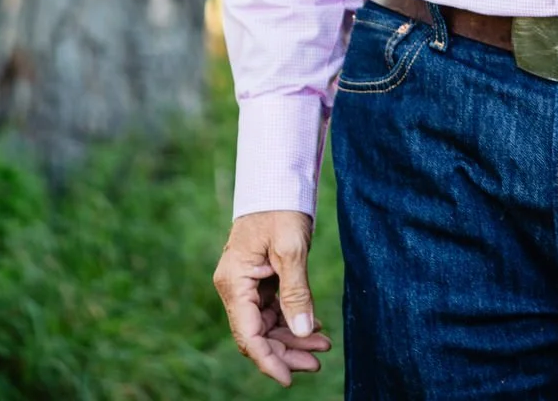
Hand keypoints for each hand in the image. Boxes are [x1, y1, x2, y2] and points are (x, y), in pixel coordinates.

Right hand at [213, 209, 330, 385]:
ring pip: (267, 324)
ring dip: (293, 337)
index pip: (248, 335)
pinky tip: (314, 327)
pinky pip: (274, 309)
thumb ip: (296, 293)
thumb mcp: (291, 249)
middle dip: (286, 351)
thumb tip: (303, 332)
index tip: (289, 379)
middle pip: (258, 334)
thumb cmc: (281, 207)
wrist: (278, 178)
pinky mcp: (260, 278)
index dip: (269, 360)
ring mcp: (247, 283)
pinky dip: (293, 319)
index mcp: (234, 282)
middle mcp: (236, 286)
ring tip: (322, 346)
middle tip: (317, 362)